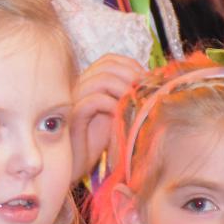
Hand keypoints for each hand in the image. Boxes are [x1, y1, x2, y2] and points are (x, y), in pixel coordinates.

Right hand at [70, 54, 144, 179]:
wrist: (75, 164)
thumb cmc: (95, 142)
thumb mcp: (115, 114)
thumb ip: (126, 98)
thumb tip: (151, 85)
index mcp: (88, 82)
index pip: (110, 59)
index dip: (131, 66)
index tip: (146, 82)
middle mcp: (79, 85)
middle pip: (107, 64)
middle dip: (132, 76)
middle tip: (145, 93)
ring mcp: (73, 99)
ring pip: (102, 79)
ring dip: (125, 90)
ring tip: (135, 105)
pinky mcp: (72, 116)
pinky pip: (93, 100)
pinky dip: (113, 105)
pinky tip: (120, 116)